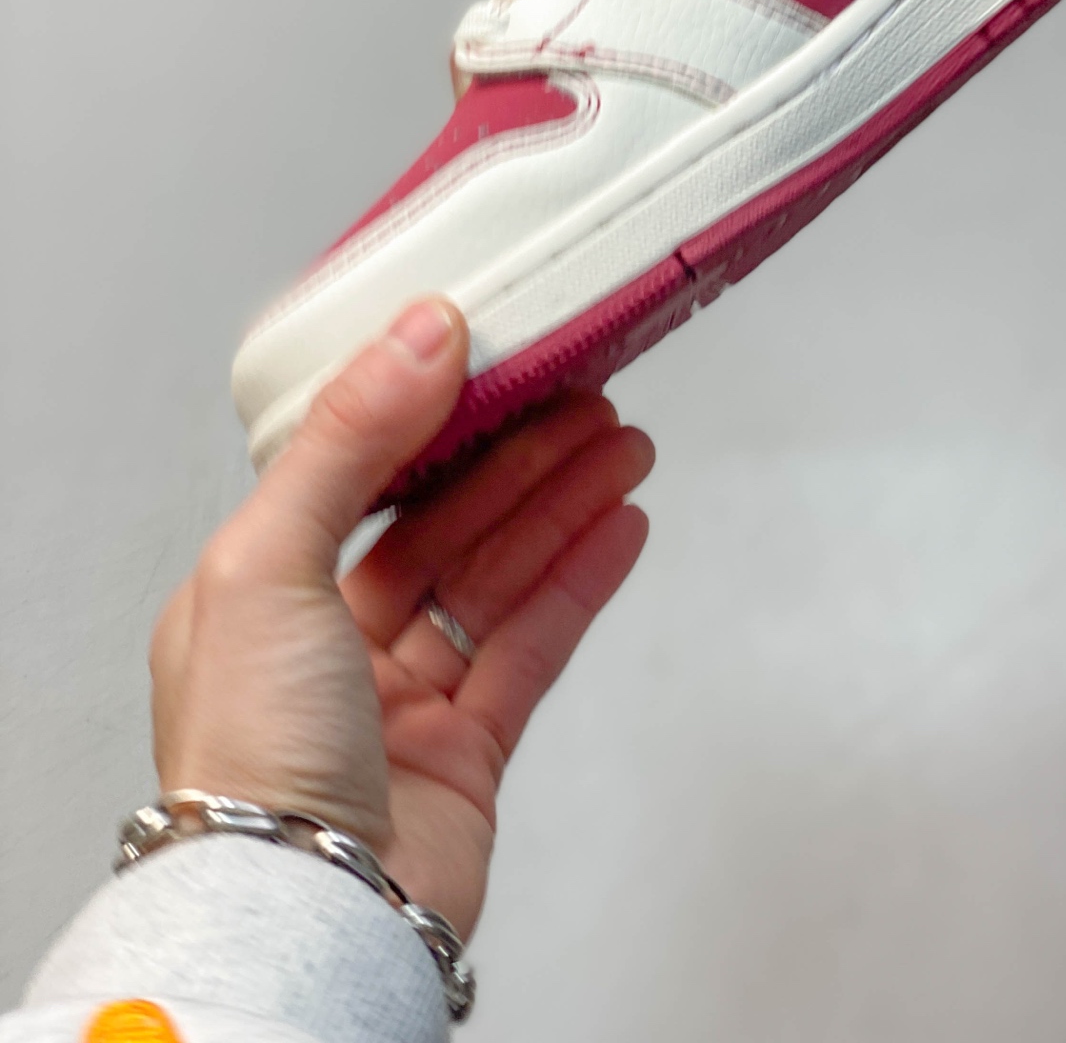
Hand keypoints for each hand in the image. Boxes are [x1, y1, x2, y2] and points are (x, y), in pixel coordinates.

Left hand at [149, 299, 652, 936]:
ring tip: (622, 447)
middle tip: (582, 398)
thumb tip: (411, 338)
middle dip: (519, 455)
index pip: (354, 475)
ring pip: (497, 576)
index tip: (488, 358)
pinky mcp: (465, 749)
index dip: (428, 413)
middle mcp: (326, 644)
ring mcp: (400, 699)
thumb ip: (346, 442)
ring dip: (562, 505)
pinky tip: (617, 528)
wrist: (305, 919)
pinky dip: (580, 580)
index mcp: (257, 594)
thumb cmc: (250, 768)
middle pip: (443, 521)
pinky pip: (532, 643)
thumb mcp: (267, 563)